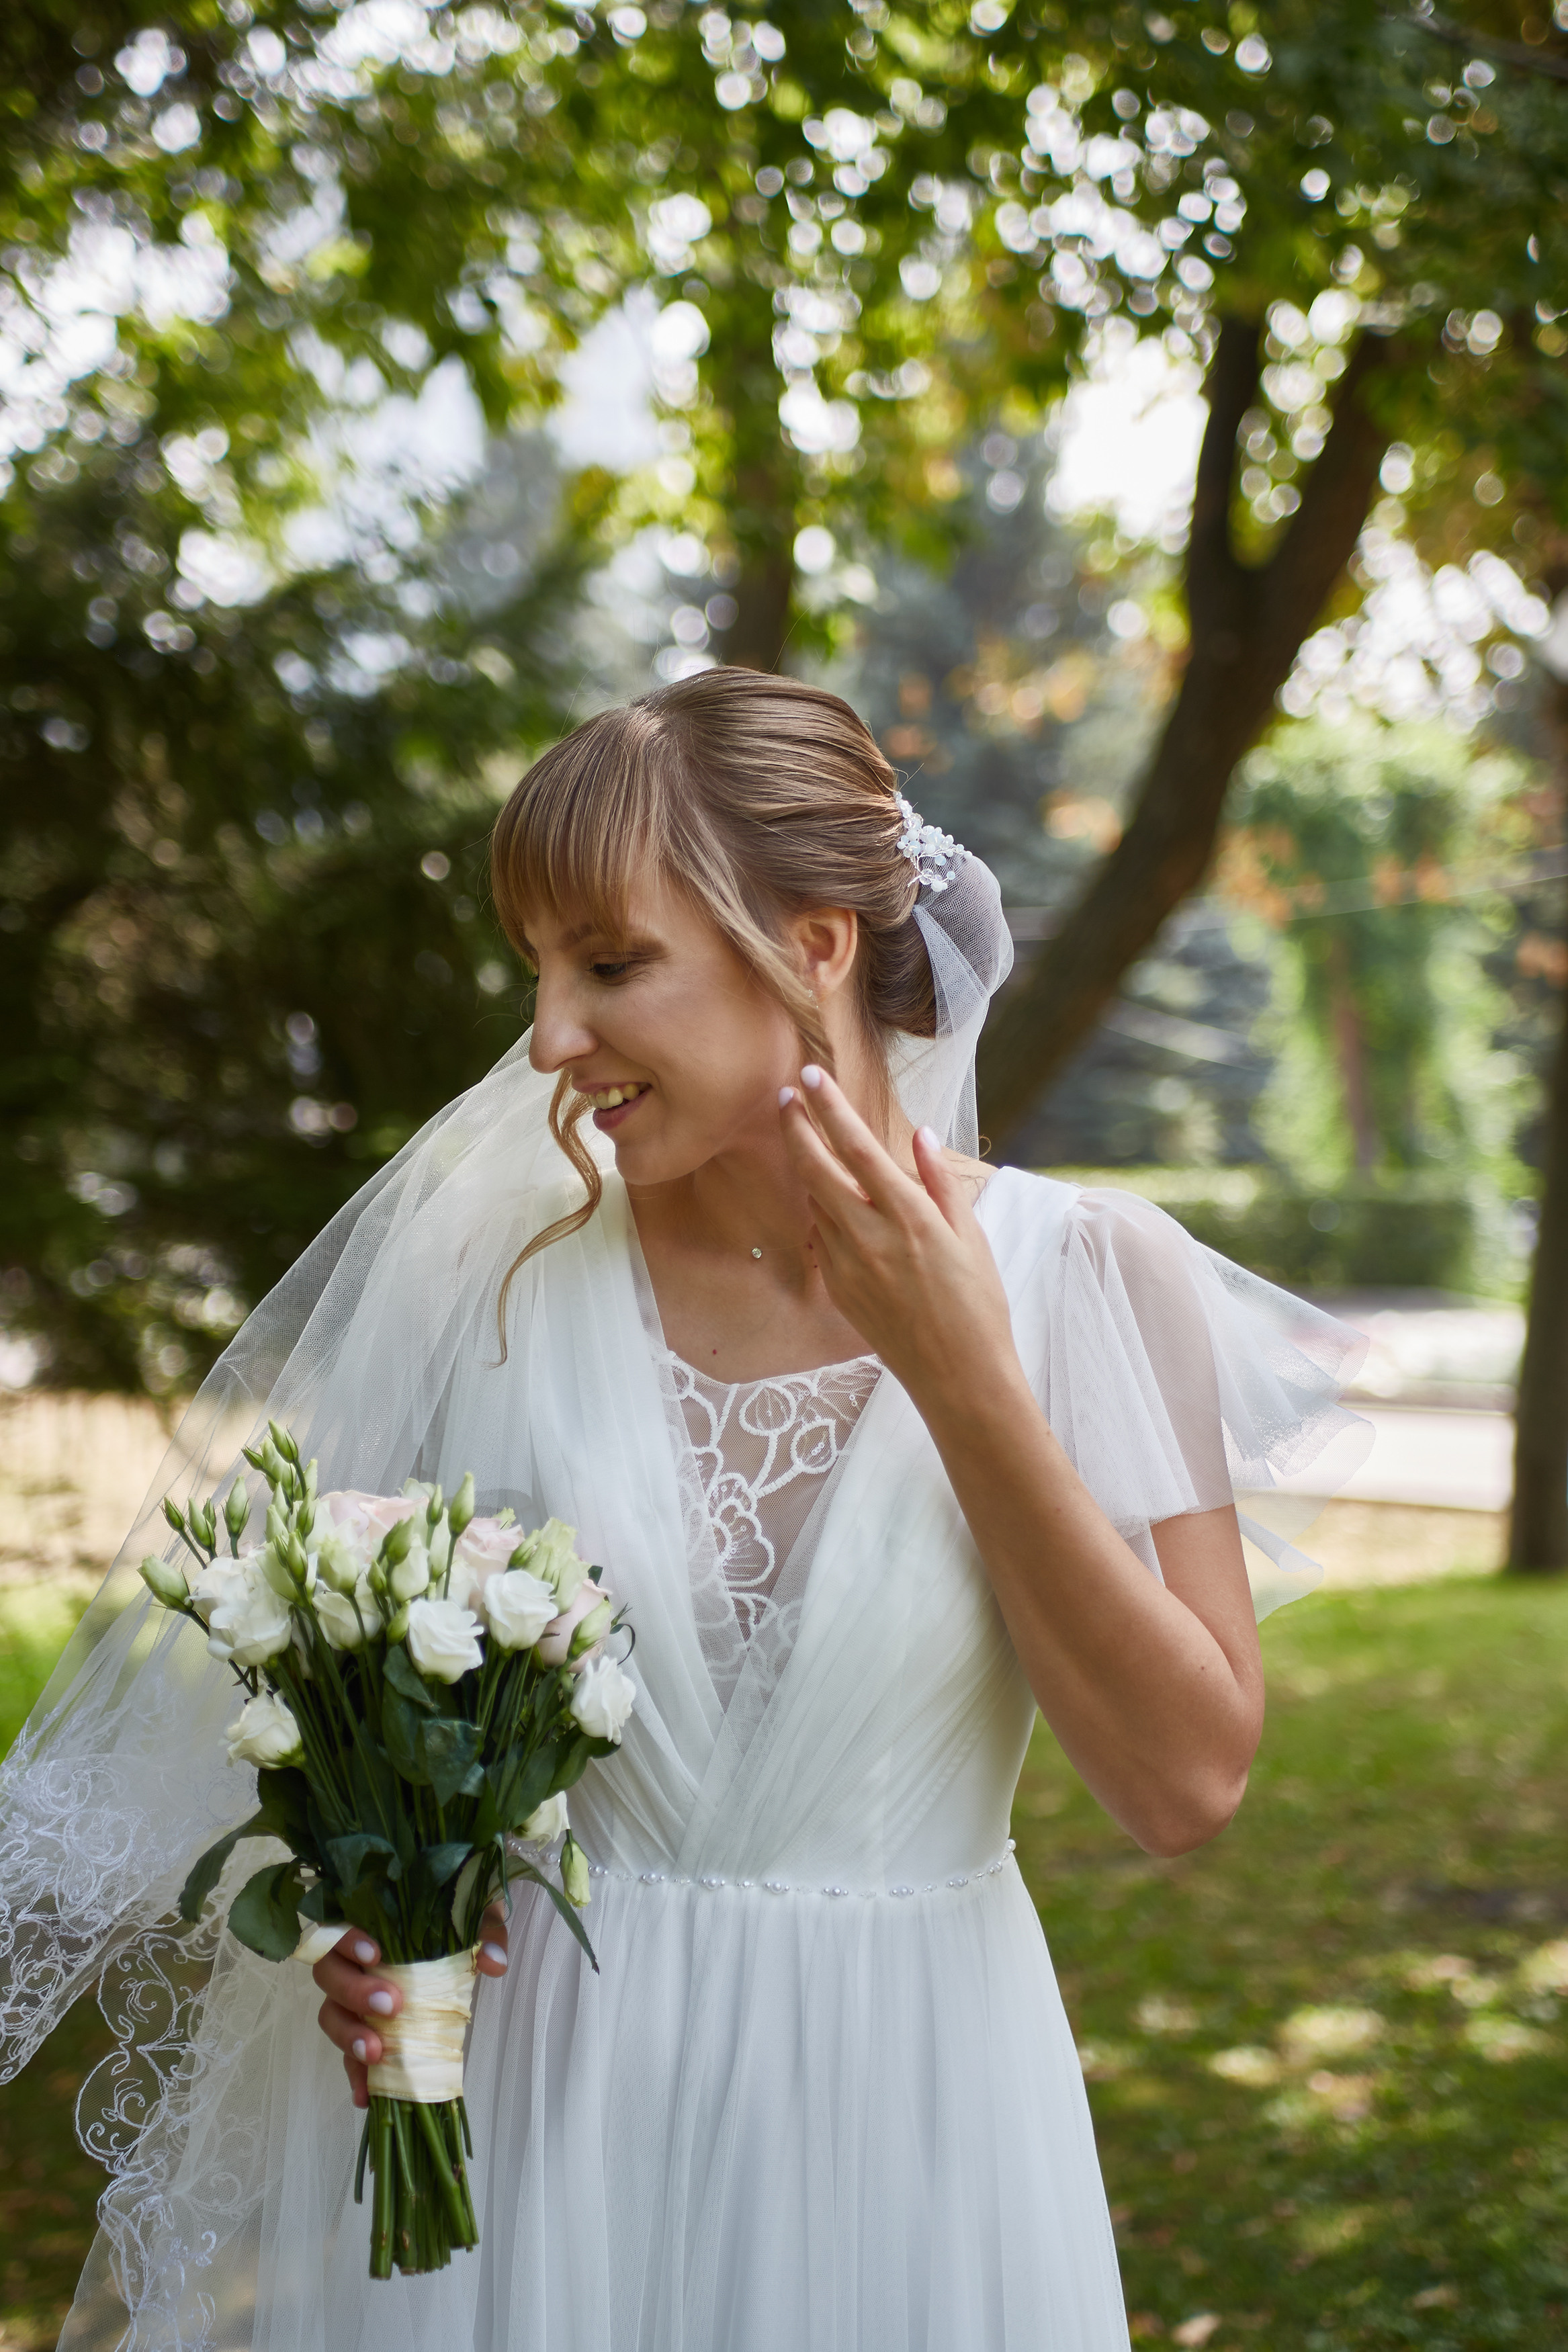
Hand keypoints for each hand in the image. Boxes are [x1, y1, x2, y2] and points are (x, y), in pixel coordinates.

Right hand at [312, 1906, 509, 2107]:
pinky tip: (366, 2095)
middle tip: (390, 2006)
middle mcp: (352, 1960)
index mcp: (372, 1924)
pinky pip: (348, 2055)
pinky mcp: (361, 2032)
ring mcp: (352, 1999)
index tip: (375, 1954)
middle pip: (329, 1973)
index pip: (340, 1924)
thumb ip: (486, 1932)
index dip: (347, 1940)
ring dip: (349, 2036)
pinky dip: (355, 2075)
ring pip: (331, 2015)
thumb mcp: (475, 1920)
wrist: (457, 1953)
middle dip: (354, 1992)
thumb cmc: (456, 1928)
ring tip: (375, 2054)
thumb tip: (494, 1962)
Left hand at [778, 1065, 1019, 1409]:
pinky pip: (821, 1237)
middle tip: (786, 1097)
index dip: (831, 1109)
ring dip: (809, 1169)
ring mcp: (849, 1266)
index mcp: (910, 1218)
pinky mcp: (838, 1289)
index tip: (811, 1076)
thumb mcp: (971, 1237)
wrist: (957, 1376)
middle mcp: (871, 1238)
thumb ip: (940, 1184)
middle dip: (797, 1127)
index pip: (859, 1149)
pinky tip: (832, 1203)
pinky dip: (823, 1212)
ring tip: (810, 1142)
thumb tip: (922, 1135)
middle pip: (817, 1170)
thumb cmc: (977, 1305)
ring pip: (815, 1202)